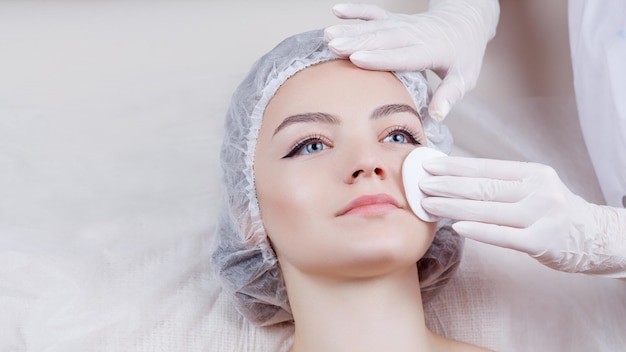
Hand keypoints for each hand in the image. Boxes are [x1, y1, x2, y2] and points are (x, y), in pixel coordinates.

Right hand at [324, 1, 499, 120]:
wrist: (465, 22)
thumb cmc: (463, 55)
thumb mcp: (464, 77)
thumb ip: (449, 96)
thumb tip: (436, 116)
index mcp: (430, 51)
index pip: (402, 55)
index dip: (379, 58)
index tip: (357, 60)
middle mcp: (414, 35)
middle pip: (382, 39)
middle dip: (357, 42)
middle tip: (334, 47)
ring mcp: (403, 25)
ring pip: (374, 26)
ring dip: (350, 29)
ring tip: (328, 35)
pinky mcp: (395, 20)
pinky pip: (374, 12)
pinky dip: (355, 10)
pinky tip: (336, 10)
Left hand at [418, 157, 625, 277]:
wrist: (594, 237)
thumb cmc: (552, 211)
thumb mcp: (533, 187)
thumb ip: (501, 183)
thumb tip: (455, 178)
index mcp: (532, 173)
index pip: (486, 167)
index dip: (455, 166)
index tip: (429, 165)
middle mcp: (537, 191)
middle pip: (483, 187)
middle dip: (447, 185)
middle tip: (420, 184)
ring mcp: (540, 216)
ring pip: (487, 210)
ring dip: (453, 207)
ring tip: (427, 204)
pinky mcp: (541, 242)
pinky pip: (503, 236)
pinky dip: (478, 231)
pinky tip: (456, 227)